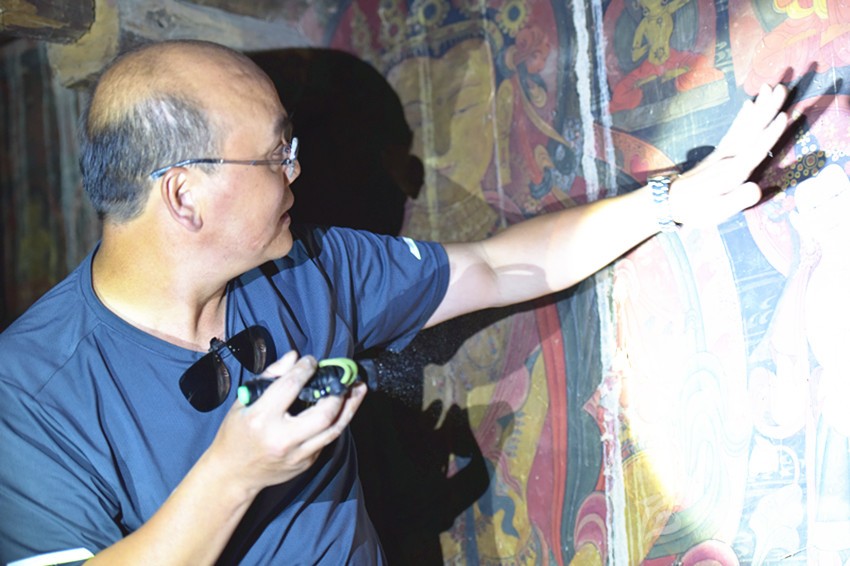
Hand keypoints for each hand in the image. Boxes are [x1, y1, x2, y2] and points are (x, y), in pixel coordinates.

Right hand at [208, 351, 366, 493]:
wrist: (233, 474)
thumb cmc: (237, 433)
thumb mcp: (244, 401)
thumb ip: (271, 376)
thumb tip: (294, 357)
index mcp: (261, 418)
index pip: (291, 386)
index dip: (306, 369)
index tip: (311, 361)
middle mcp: (282, 439)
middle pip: (323, 414)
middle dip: (338, 393)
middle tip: (343, 377)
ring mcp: (297, 455)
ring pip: (333, 429)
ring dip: (350, 407)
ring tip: (359, 389)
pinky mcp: (306, 463)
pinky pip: (327, 439)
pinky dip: (336, 422)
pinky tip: (343, 408)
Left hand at [669, 83, 788, 225]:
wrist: (669, 201)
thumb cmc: (697, 209)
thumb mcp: (717, 210)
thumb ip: (737, 200)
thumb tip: (756, 189)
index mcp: (732, 172)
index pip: (755, 150)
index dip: (770, 135)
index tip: (783, 116)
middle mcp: (729, 157)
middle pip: (752, 130)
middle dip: (768, 110)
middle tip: (781, 87)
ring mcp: (723, 152)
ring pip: (745, 126)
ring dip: (759, 107)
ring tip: (770, 87)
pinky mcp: (719, 152)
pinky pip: (734, 130)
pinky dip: (743, 116)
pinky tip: (749, 103)